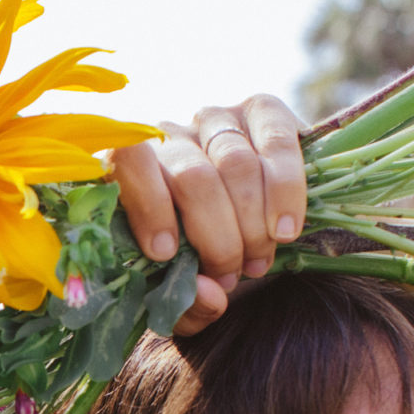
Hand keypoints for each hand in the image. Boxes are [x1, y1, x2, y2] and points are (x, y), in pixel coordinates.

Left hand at [109, 95, 306, 333]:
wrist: (236, 234)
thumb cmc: (192, 266)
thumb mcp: (178, 294)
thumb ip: (185, 303)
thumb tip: (211, 292)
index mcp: (127, 170)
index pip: (129, 160)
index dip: (148, 205)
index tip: (164, 254)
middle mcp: (168, 135)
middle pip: (193, 176)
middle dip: (216, 237)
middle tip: (230, 275)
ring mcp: (213, 118)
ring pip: (236, 163)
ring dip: (253, 223)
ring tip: (257, 263)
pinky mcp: (260, 110)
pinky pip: (278, 141)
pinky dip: (285, 190)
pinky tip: (284, 230)